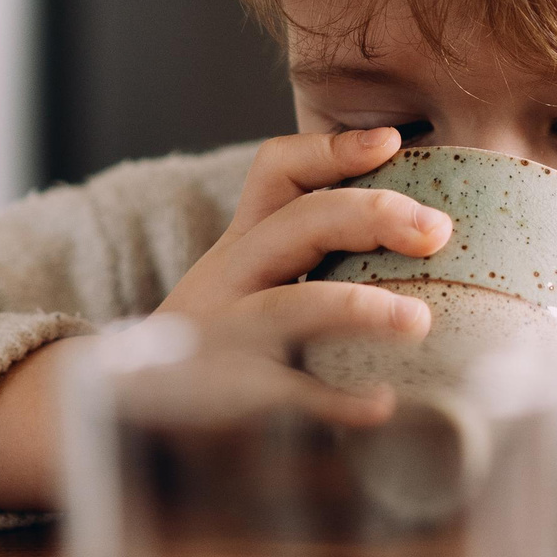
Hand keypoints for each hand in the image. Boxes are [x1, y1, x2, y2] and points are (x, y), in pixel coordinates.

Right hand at [0, 127, 450, 511]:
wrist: (119, 415)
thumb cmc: (214, 345)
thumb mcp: (243, 283)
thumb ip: (304, 250)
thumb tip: (413, 223)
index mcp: (241, 244)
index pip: (277, 172)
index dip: (333, 150)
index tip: (393, 141)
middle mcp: (229, 280)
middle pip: (298, 225)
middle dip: (372, 216)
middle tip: (438, 230)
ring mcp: (227, 339)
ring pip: (290, 307)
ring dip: (359, 308)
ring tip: (419, 320)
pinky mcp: (231, 402)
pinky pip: (289, 396)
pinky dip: (338, 401)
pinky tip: (383, 405)